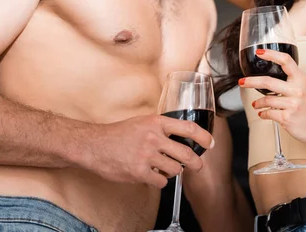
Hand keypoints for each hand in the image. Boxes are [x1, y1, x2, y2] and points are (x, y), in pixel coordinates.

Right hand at [79, 114, 214, 188]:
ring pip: (175, 170)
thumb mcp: (143, 122)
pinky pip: (161, 182)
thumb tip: (180, 136)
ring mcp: (147, 155)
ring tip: (163, 168)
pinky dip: (159, 181)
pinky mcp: (139, 172)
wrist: (95, 145)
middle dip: (196, 163)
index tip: (210, 143)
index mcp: (156, 122)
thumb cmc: (118, 134)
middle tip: (197, 166)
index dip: (203, 137)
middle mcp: (154, 137)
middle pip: (187, 153)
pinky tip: (152, 175)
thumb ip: (161, 128)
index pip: (188, 128)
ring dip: (173, 172)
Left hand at [239, 49, 305, 144]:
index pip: (286, 61)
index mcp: (300, 79)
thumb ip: (289, 79)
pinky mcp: (287, 118)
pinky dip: (263, 113)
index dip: (271, 54)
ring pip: (266, 99)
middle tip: (242, 81)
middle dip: (251, 81)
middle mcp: (297, 90)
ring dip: (258, 103)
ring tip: (256, 104)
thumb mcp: (303, 87)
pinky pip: (268, 113)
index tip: (259, 52)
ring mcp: (293, 104)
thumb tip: (267, 76)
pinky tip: (263, 113)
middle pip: (268, 82)